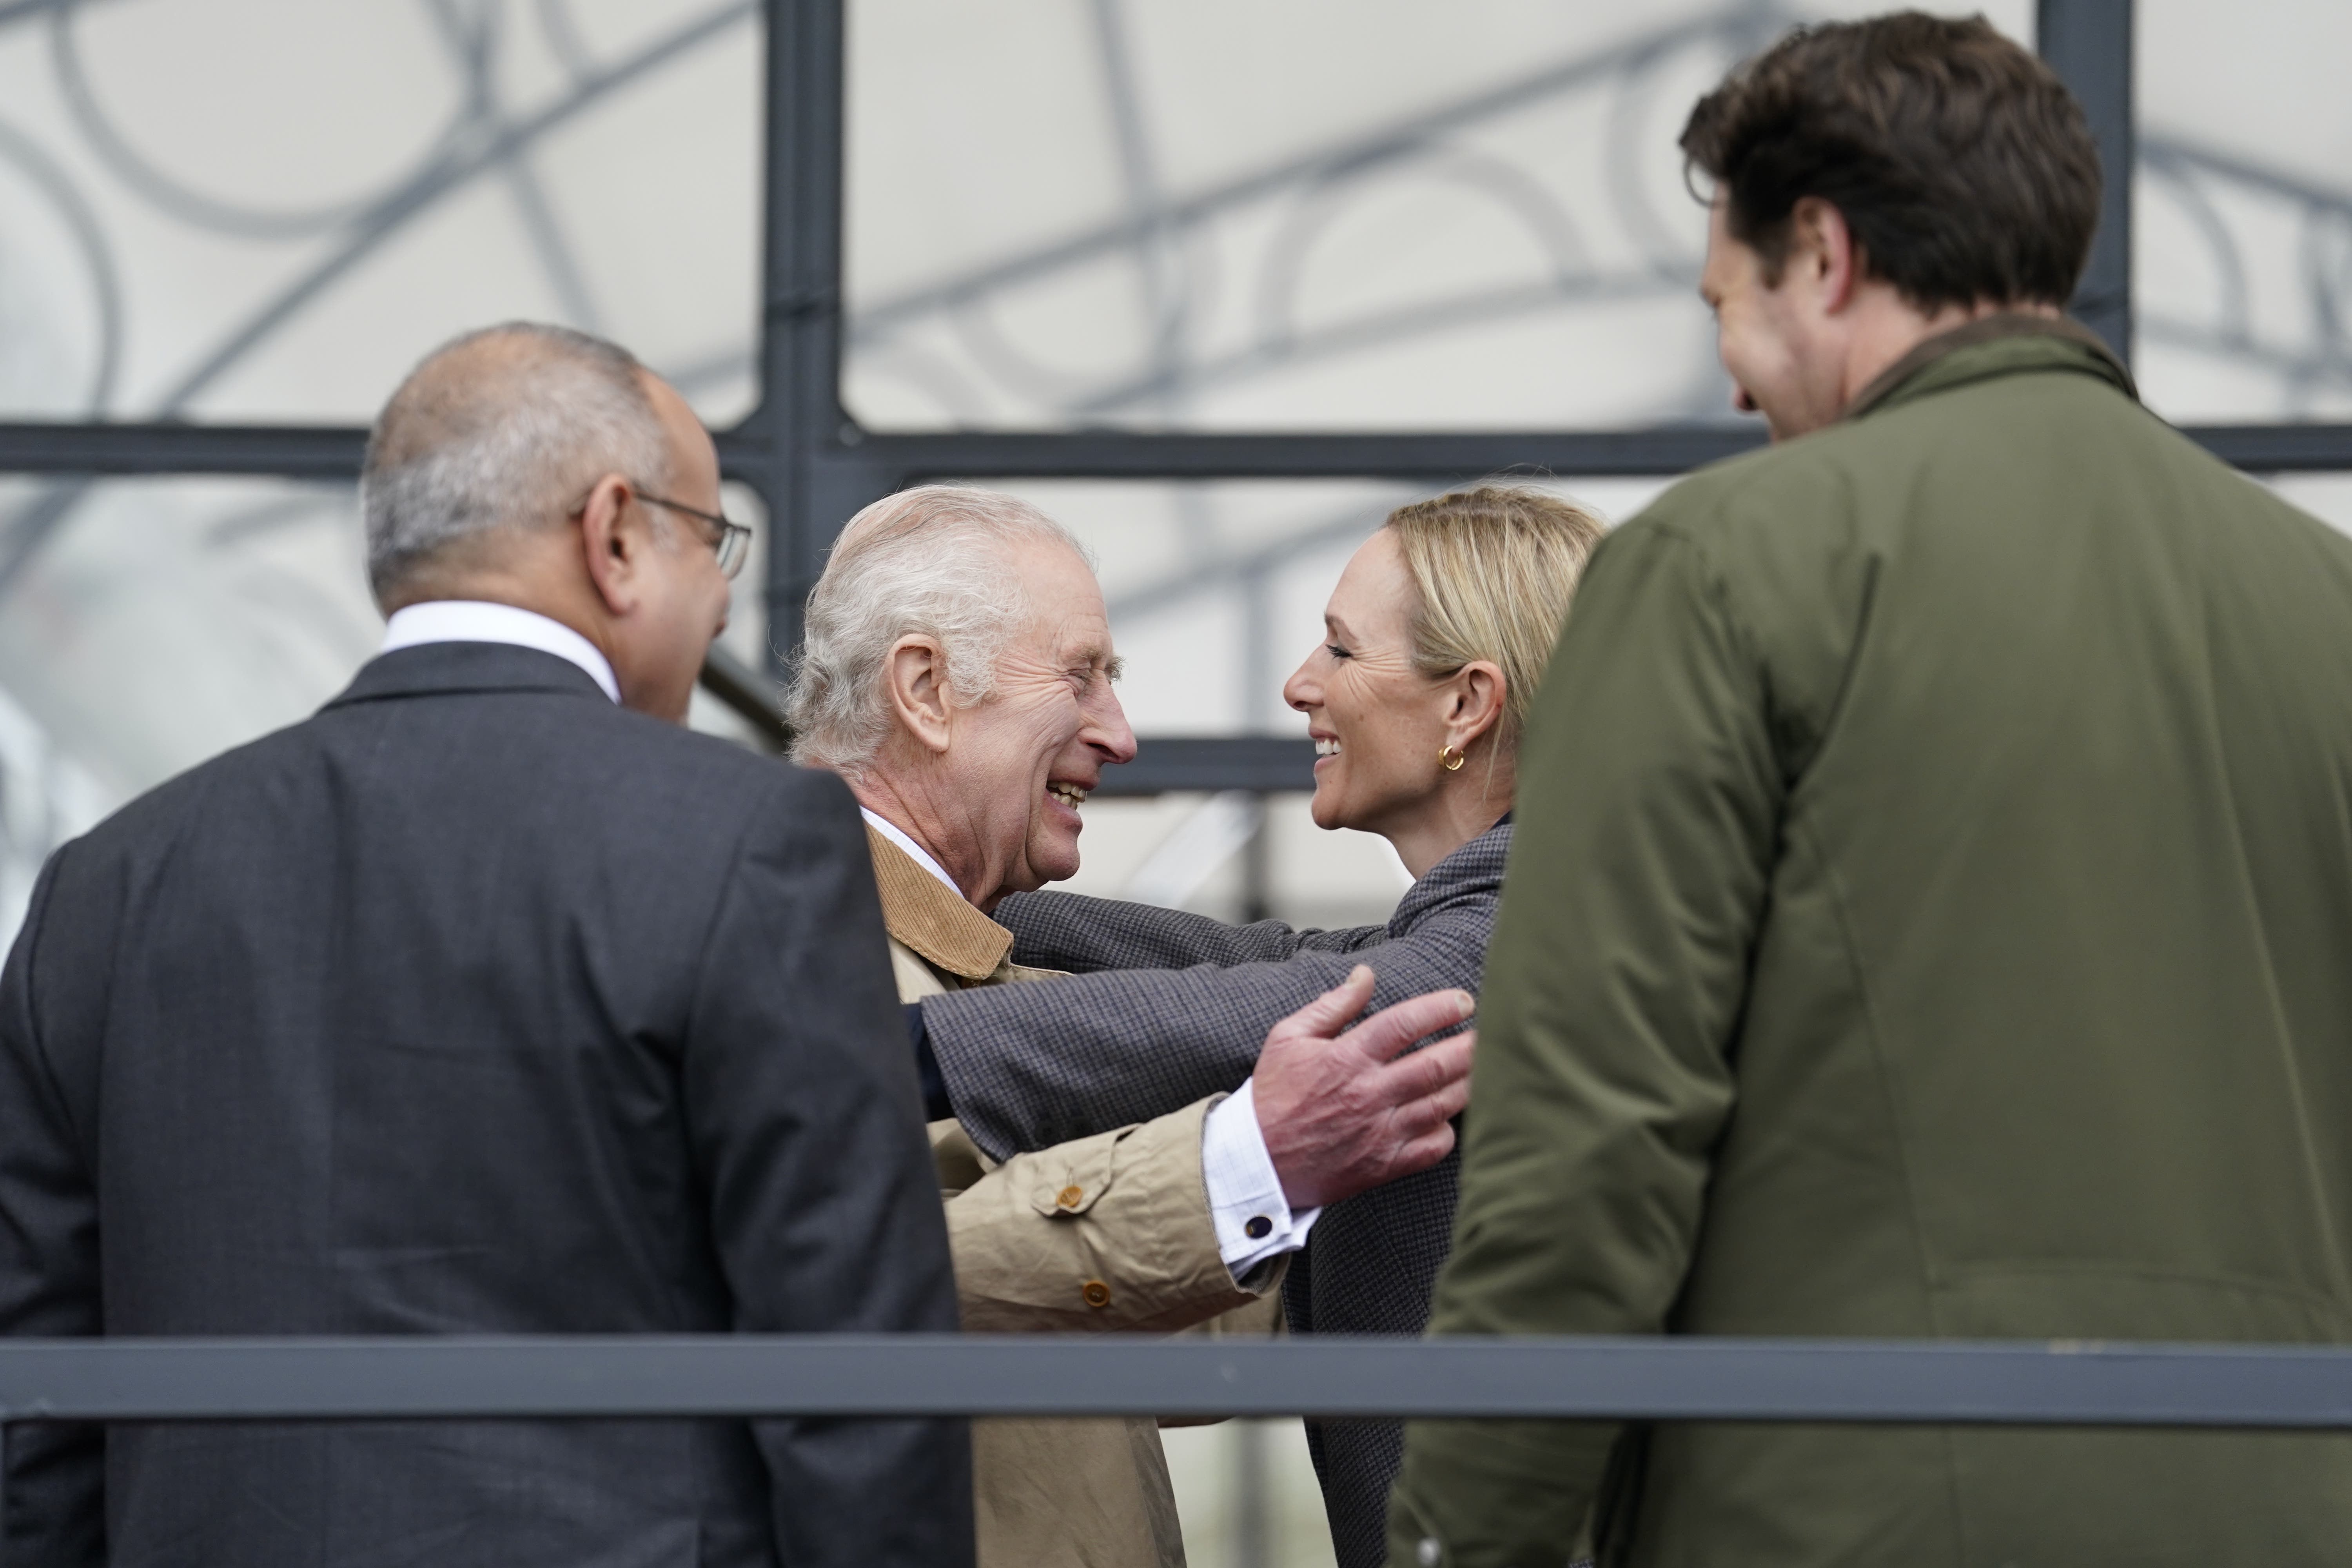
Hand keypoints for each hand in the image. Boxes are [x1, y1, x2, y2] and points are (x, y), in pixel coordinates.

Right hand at [1252, 965, 1475, 1209]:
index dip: (1440, 1008)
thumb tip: (1366, 974)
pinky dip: (1448, 1130)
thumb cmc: (1272, 1096)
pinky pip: (1432, 1148)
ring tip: (1484, 1066)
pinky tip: (1448, 1114)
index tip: (1464, 1000)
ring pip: (1441, 1104)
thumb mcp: (1289, 1038)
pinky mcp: (1383, 1165)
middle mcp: (1368, 1095)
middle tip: (1491, 1032)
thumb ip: (1332, 1005)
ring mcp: (1379, 1132)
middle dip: (1470, 1045)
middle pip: (1435, 1065)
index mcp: (1345, 1059)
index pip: (1404, 1024)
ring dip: (1469, 1083)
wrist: (1256, 1163)